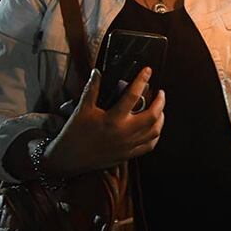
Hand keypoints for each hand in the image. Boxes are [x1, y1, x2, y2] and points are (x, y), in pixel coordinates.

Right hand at [43, 68, 164, 178]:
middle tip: (160, 93)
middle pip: (152, 116)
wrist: (69, 159)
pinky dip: (155, 135)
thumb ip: (91, 90)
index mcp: (112, 119)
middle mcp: (124, 132)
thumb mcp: (82, 109)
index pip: (132, 96)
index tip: (147, 71)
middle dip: (160, 102)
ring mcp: (128, 145)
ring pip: (154, 131)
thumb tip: (97, 72)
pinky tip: (155, 127)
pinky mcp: (127, 155)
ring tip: (160, 109)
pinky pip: (149, 146)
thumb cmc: (74, 133)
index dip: (142, 80)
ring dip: (161, 118)